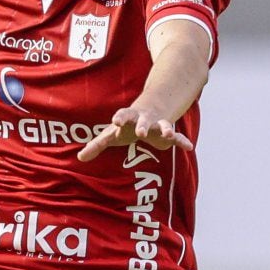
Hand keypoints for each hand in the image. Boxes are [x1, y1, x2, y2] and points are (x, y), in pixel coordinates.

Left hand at [77, 105, 192, 161]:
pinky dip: (183, 141)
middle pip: (143, 121)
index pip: (123, 115)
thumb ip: (96, 145)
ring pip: (163, 125)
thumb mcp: (110, 135)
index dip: (120, 118)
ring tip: (169, 134)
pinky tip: (189, 147)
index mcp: (128, 118)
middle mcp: (144, 120)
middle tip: (140, 131)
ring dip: (166, 128)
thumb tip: (80, 158)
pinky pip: (177, 138)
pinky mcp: (168, 135)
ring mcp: (157, 125)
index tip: (116, 121)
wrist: (148, 111)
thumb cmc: (125, 125)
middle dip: (142, 125)